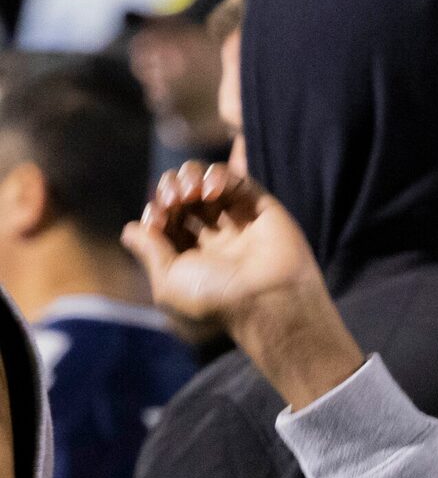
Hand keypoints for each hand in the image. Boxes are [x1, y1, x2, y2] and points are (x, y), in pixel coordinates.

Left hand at [123, 165, 364, 409]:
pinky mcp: (260, 207)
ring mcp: (237, 220)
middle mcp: (214, 236)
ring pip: (207, 181)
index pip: (166, 219)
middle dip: (170, 189)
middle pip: (183, 195)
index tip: (156, 221)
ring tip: (191, 191)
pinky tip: (211, 190)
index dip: (156, 212)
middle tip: (174, 199)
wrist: (268, 300)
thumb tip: (130, 229)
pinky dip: (219, 176)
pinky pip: (237, 179)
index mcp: (192, 256)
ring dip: (191, 177)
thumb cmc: (216, 297)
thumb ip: (149, 251)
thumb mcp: (168, 281)